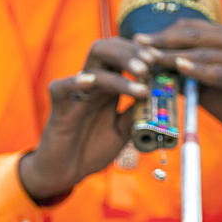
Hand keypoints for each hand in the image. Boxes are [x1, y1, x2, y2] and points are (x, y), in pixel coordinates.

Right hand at [19, 39, 159, 202]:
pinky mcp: (58, 105)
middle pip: (108, 49)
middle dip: (132, 51)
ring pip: (93, 63)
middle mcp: (92, 83)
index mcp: (108, 87)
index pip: (124, 56)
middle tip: (152, 62)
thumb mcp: (124, 130)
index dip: (143, 54)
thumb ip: (138, 113)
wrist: (67, 172)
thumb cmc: (93, 149)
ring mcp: (75, 92)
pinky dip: (76, 82)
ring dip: (119, 63)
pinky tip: (91, 81)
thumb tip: (161, 98)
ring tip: (141, 73)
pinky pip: (62, 87)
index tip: (162, 60)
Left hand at [135, 19, 221, 159]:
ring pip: (204, 52)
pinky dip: (199, 70)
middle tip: (139, 43)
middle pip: (194, 34)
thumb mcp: (205, 86)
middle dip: (163, 39)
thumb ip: (184, 74)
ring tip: (152, 56)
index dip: (163, 32)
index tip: (138, 39)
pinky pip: (220, 72)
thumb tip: (152, 69)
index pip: (190, 28)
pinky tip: (180, 68)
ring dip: (175, 54)